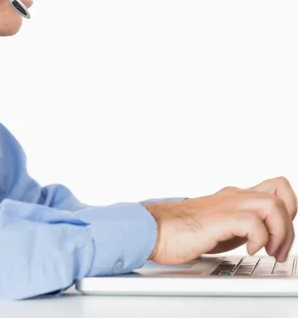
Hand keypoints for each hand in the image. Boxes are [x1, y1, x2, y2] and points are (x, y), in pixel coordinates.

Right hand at [141, 176, 297, 264]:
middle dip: (289, 223)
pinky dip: (258, 239)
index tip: (280, 234)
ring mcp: (227, 205)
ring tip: (267, 250)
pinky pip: (253, 223)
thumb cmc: (181, 230)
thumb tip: (261, 237)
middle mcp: (234, 196)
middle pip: (281, 190)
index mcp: (235, 197)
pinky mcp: (219, 219)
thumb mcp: (221, 225)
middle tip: (277, 247)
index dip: (288, 209)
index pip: (275, 188)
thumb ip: (240, 224)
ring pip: (273, 205)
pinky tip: (247, 250)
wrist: (154, 229)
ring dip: (279, 233)